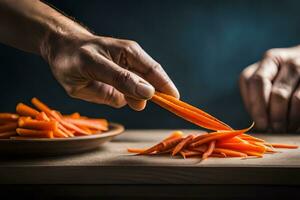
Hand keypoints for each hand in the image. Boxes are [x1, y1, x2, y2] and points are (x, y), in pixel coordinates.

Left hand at [42, 33, 178, 110]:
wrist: (60, 52)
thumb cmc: (75, 55)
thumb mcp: (94, 65)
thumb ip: (121, 79)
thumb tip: (149, 93)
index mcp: (131, 54)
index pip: (155, 73)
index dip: (167, 88)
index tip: (176, 102)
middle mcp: (131, 67)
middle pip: (149, 86)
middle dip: (142, 96)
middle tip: (129, 99)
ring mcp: (124, 79)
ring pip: (135, 97)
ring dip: (126, 99)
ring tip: (103, 87)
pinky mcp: (115, 90)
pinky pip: (121, 100)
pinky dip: (114, 100)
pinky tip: (98, 88)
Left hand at [239, 46, 299, 131]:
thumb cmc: (284, 78)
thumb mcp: (268, 80)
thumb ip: (258, 95)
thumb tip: (258, 123)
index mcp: (269, 60)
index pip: (256, 82)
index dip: (257, 106)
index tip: (260, 124)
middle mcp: (288, 61)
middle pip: (276, 93)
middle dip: (274, 116)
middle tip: (273, 130)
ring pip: (295, 100)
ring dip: (288, 119)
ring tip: (284, 129)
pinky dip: (298, 117)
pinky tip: (294, 124)